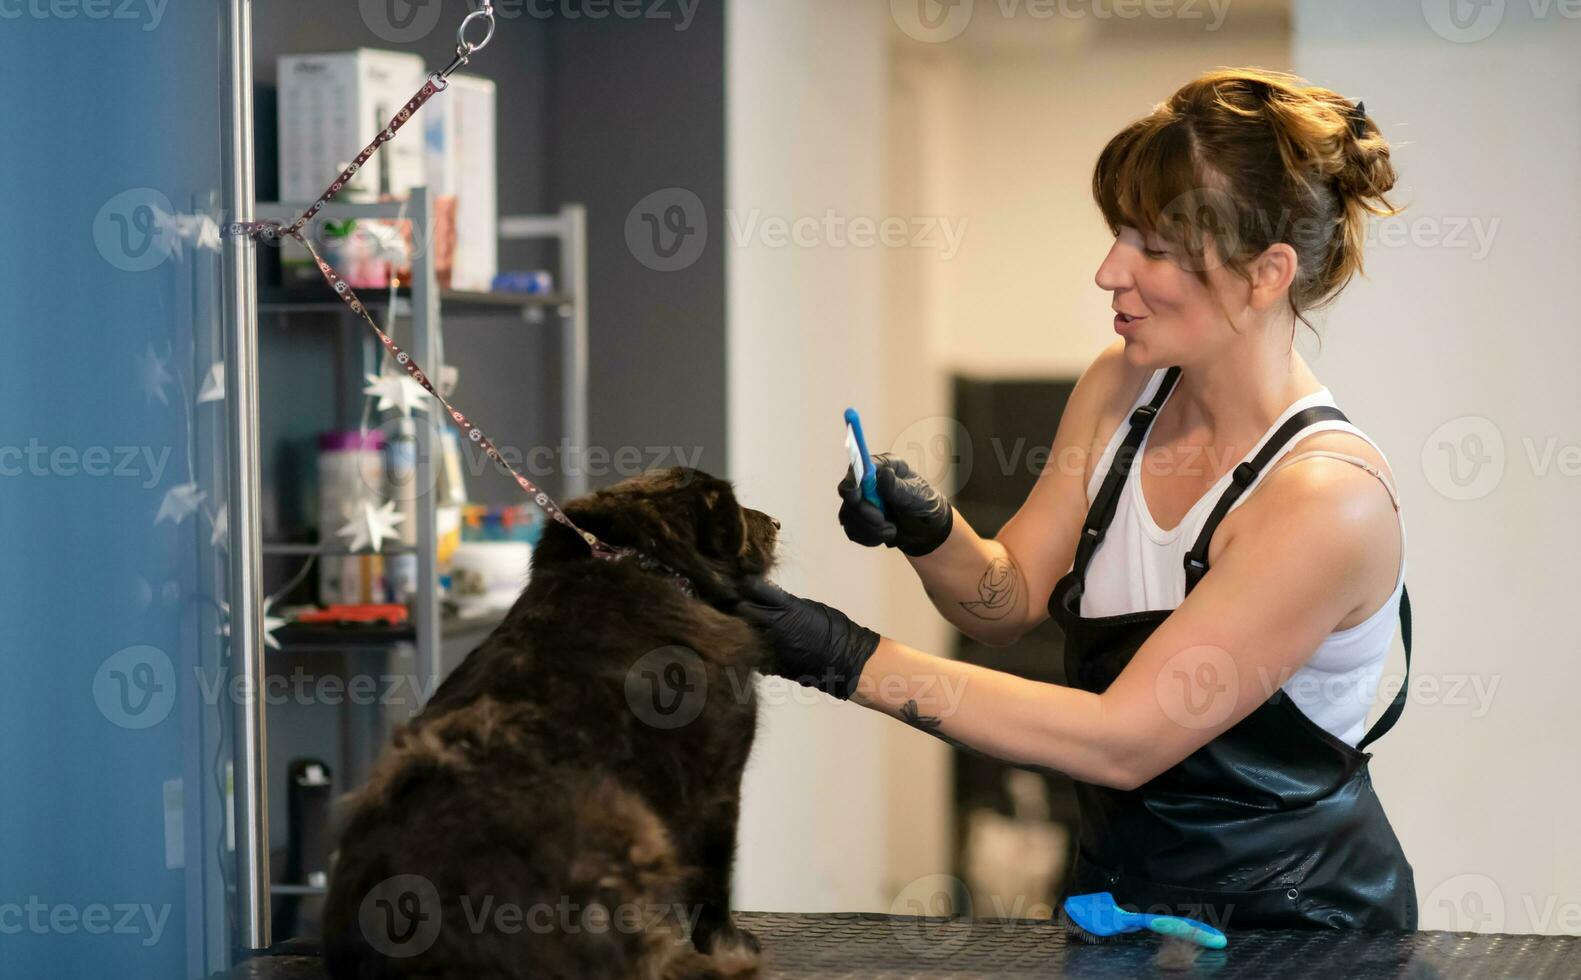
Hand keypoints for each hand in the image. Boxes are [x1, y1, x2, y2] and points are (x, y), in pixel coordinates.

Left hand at [731, 576, 880, 698]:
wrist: (846, 661)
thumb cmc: (834, 630)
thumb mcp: (809, 608)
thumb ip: (786, 604)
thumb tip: (770, 601)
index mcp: (786, 608)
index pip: (754, 589)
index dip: (746, 585)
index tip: (741, 583)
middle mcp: (774, 627)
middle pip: (743, 611)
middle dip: (740, 606)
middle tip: (738, 602)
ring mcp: (770, 648)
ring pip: (744, 634)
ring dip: (744, 628)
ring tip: (749, 625)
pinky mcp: (770, 666)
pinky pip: (753, 654)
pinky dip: (754, 649)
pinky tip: (760, 646)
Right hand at [838, 453, 953, 556]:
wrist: (929, 529)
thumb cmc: (925, 504)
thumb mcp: (917, 495)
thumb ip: (899, 488)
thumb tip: (884, 473)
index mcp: (883, 466)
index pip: (857, 468)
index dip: (852, 482)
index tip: (856, 496)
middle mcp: (868, 481)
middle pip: (848, 494)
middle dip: (864, 512)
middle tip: (882, 520)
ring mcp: (862, 501)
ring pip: (848, 515)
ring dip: (869, 528)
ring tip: (892, 530)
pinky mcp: (859, 520)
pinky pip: (853, 531)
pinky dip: (869, 537)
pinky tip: (887, 535)